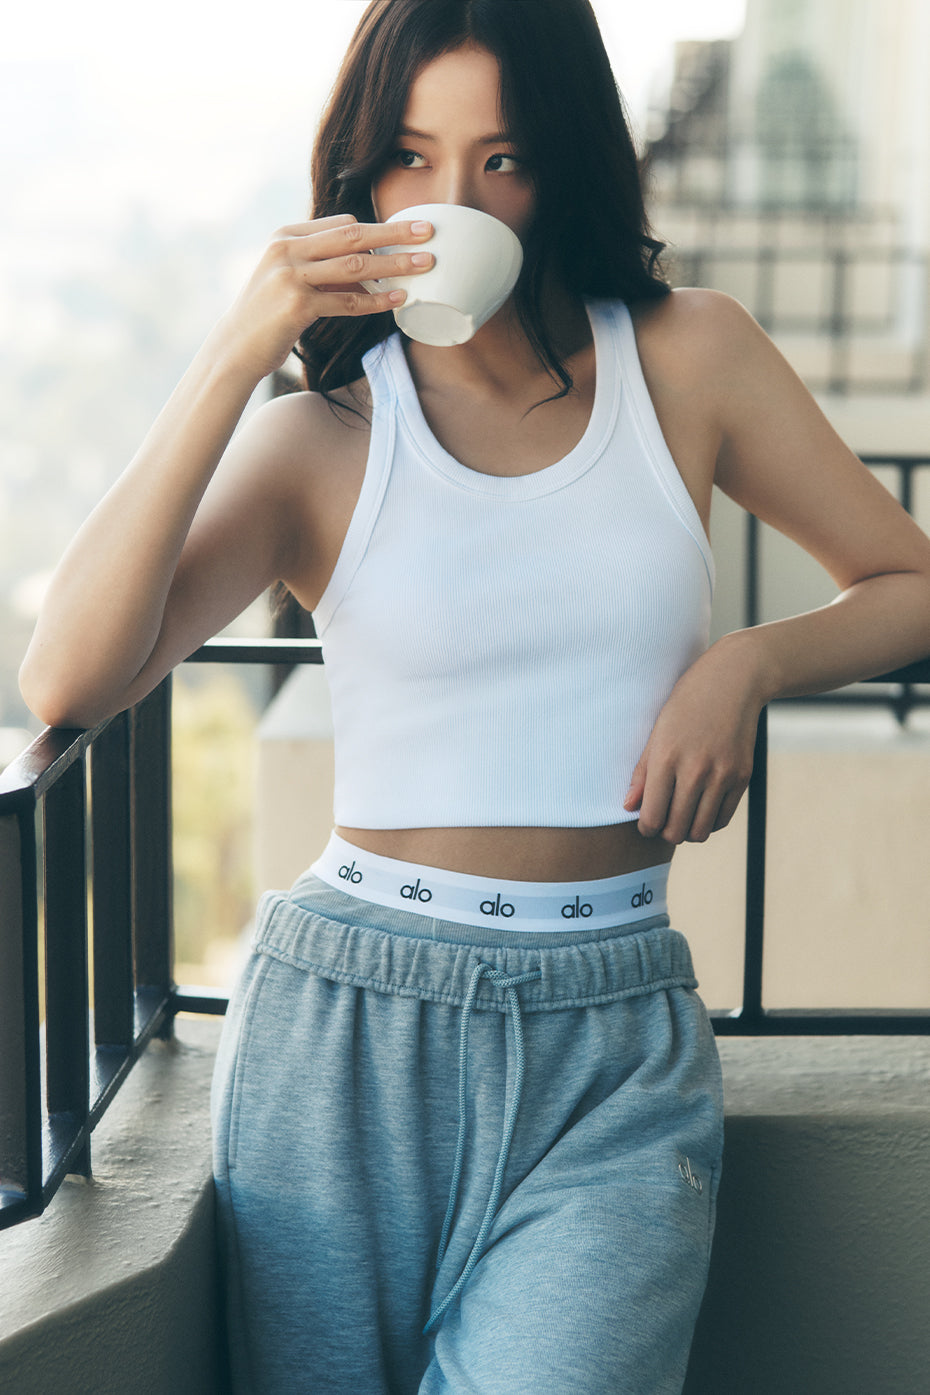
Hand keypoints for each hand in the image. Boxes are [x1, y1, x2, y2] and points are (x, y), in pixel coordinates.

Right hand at [221, 214, 434, 378]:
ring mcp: (291, 276)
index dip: (377, 228)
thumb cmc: (268, 315)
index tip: (407, 231)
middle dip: (395, 231)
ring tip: (426, 264)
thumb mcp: (288, 277)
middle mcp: (287, 250)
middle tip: (428, 230)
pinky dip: (377, 300)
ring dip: (395, 264)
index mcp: (286, 236)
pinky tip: (399, 299)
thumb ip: (321, 264)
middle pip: (354, 235)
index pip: (341, 224)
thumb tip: (370, 264)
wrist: (235, 348)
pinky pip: (348, 301)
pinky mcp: (297, 306)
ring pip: (356, 265)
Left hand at [623, 637, 764, 843]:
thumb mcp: (657, 732)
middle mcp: (695, 770)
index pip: (652, 817)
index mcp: (666, 758)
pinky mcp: (742, 777)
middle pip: (675, 830)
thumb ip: (642, 773)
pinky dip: (709, 822)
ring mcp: (722, 775)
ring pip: (700, 831)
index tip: (646, 822)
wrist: (733, 681)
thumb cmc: (686, 704)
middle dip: (665, 832)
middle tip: (664, 820)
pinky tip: (701, 808)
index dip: (646, 827)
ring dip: (687, 831)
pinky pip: (722, 819)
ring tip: (682, 816)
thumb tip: (629, 807)